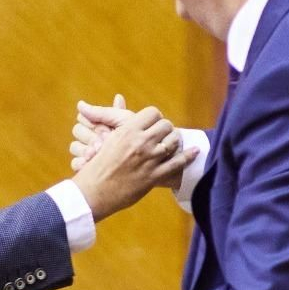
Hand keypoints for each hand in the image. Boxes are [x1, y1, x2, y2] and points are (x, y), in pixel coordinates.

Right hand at [70, 106, 194, 219]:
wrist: (93, 192)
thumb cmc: (96, 165)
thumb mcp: (104, 137)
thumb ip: (114, 117)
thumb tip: (118, 97)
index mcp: (128, 131)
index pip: (153, 113)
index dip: (154, 118)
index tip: (151, 124)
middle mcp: (141, 143)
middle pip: (166, 125)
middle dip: (165, 129)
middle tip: (162, 135)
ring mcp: (149, 160)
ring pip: (174, 141)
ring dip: (174, 141)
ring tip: (171, 143)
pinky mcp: (154, 176)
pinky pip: (178, 163)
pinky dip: (189, 156)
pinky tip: (195, 151)